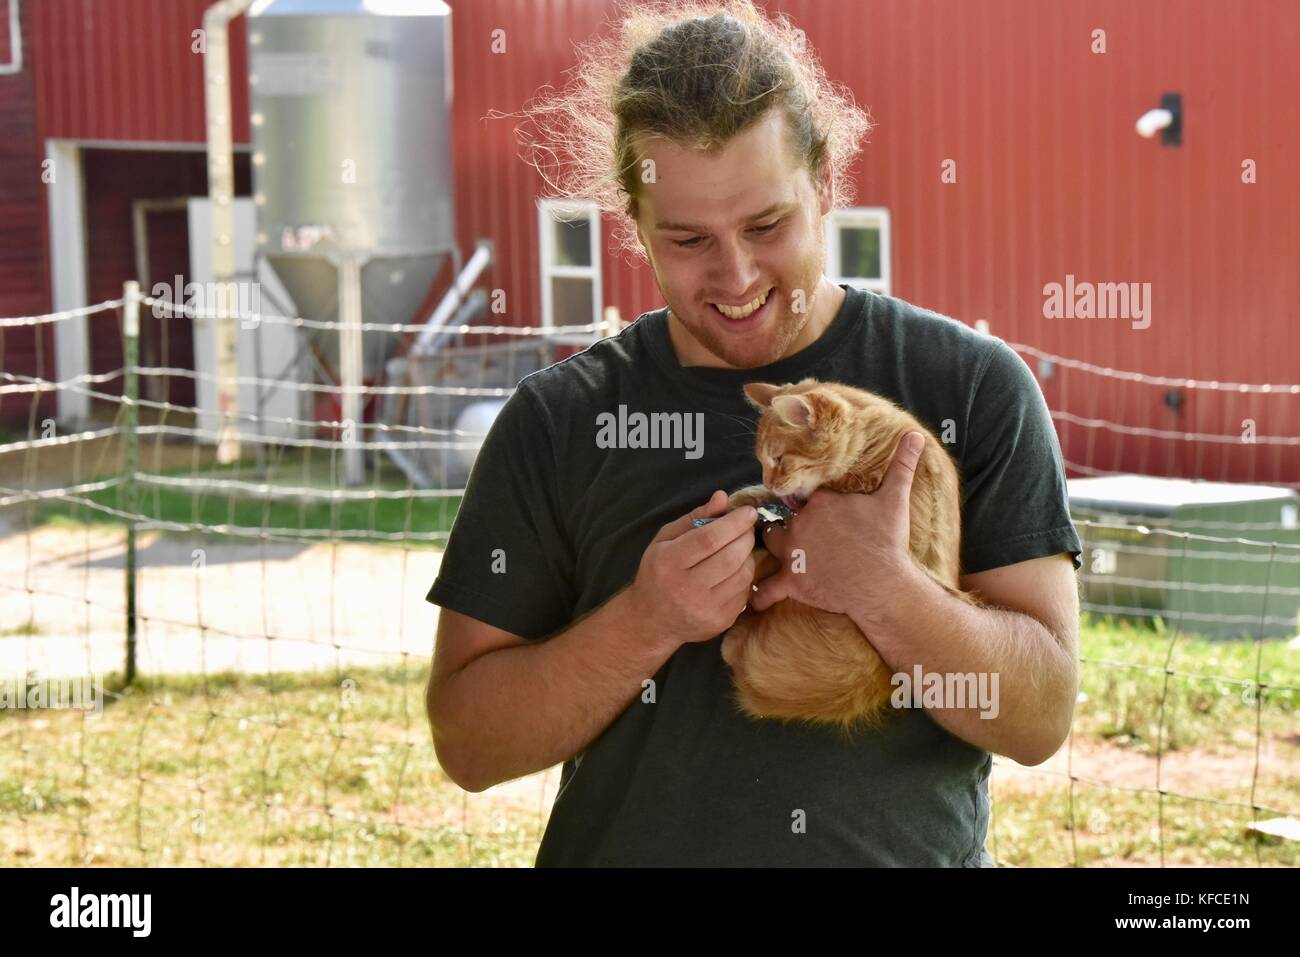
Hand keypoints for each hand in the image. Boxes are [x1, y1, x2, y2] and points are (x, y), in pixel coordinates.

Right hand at [622, 491, 758, 652]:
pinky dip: (745, 576)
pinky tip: (735, 569)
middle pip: (730, 557)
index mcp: (668, 563)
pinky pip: (744, 592)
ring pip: (742, 575)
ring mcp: (705, 609)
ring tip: (740, 547)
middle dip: (745, 537)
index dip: (733, 523)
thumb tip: (722, 497)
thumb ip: (694, 517)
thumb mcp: (666, 540)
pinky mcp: (720, 621)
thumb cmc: (658, 573)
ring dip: (748, 556)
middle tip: (747, 527)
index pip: (709, 539)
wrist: (652, 621)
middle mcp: (686, 589)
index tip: (748, 511)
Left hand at [752, 432, 925, 627]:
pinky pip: (765, 589)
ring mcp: (793, 552)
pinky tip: (756, 599)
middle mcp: (800, 523)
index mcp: (820, 501)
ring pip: (770, 542)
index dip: (811, 503)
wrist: (884, 583)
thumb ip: (902, 464)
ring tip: (781, 551)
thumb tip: (916, 434)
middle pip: (784, 516)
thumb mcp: (896, 499)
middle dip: (790, 522)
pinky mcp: (792, 581)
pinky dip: (758, 595)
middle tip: (801, 532)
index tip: (819, 512)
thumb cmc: (888, 541)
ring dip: (774, 546)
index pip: (805, 495)